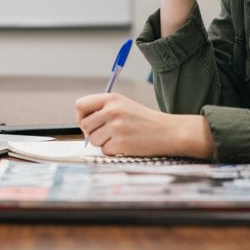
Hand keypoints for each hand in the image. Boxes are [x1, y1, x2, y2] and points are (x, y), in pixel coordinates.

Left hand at [74, 92, 213, 158]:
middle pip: (85, 125)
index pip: (80, 105)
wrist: (169, 132)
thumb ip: (103, 109)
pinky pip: (104, 150)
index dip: (81, 116)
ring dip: (103, 142)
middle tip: (107, 133)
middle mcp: (112, 110)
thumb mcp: (124, 105)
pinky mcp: (121, 143)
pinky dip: (113, 150)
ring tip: (120, 138)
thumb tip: (82, 123)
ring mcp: (116, 127)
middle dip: (92, 132)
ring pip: (93, 140)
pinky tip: (126, 144)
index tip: (89, 122)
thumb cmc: (145, 120)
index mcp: (111, 98)